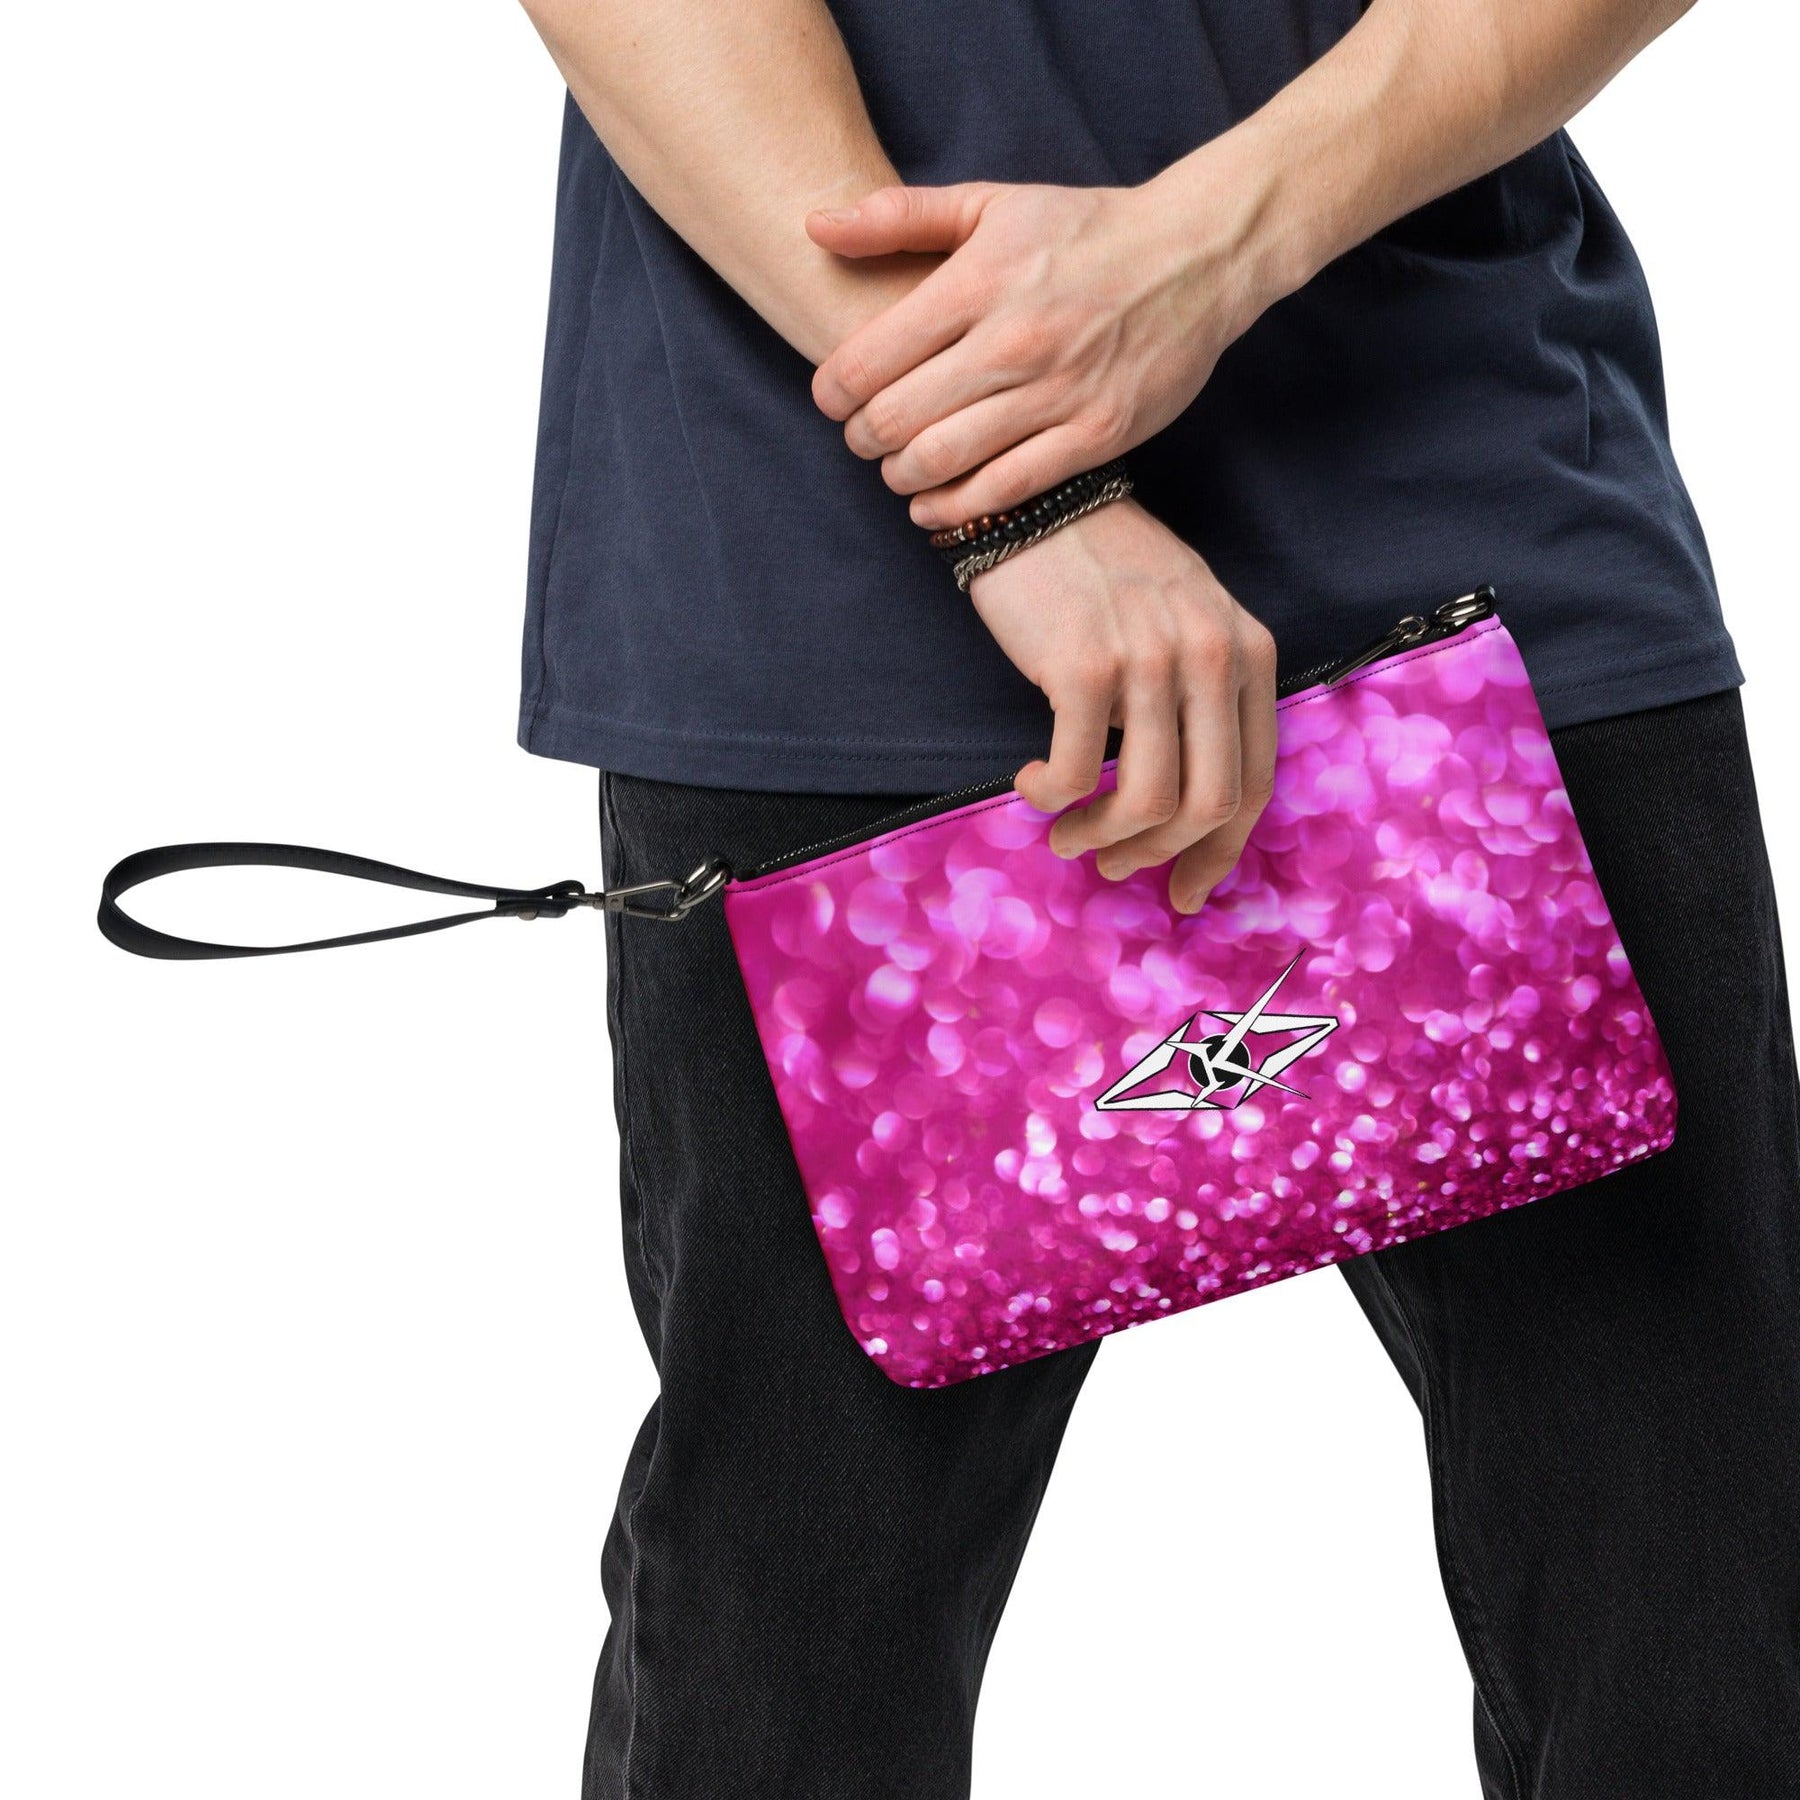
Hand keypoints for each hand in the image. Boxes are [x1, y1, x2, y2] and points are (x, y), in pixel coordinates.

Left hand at [805, 167, 1273, 526]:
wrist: (1198, 255)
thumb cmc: (1084, 230)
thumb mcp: (992, 202)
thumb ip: (899, 216)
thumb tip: (814, 226)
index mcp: (979, 281)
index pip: (869, 360)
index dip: (832, 392)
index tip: (833, 399)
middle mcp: (1014, 340)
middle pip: (897, 418)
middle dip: (862, 439)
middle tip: (862, 439)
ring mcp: (1059, 392)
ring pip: (944, 460)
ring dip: (902, 477)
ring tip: (896, 470)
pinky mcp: (1098, 435)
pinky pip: (1007, 490)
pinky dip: (957, 509)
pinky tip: (935, 507)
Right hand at [971, 498, 1275, 912]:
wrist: (1037, 503)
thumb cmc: (1104, 576)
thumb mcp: (1185, 624)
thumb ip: (1202, 701)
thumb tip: (1184, 811)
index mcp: (1247, 651)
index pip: (1256, 781)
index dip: (1220, 852)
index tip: (1184, 892)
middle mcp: (1211, 655)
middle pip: (1208, 804)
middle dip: (1158, 854)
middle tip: (1113, 864)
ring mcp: (1151, 660)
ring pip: (1148, 800)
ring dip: (1100, 837)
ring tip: (1067, 835)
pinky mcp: (1084, 666)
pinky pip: (1076, 772)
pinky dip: (1050, 797)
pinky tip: (1032, 784)